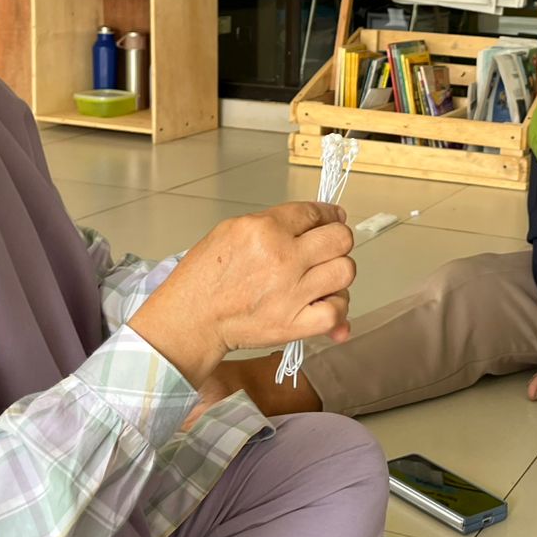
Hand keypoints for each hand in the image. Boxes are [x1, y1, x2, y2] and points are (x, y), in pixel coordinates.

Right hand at [130, 202, 354, 386]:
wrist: (191, 318)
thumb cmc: (205, 277)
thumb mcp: (232, 230)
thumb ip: (275, 223)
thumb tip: (313, 222)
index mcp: (264, 229)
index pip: (316, 213)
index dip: (329, 216)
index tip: (332, 220)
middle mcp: (283, 257)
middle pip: (340, 239)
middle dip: (337, 242)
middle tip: (327, 250)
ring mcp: (291, 292)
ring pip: (345, 271)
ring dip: (337, 274)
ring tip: (322, 279)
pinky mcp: (294, 323)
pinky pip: (336, 312)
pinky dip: (336, 310)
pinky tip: (321, 305)